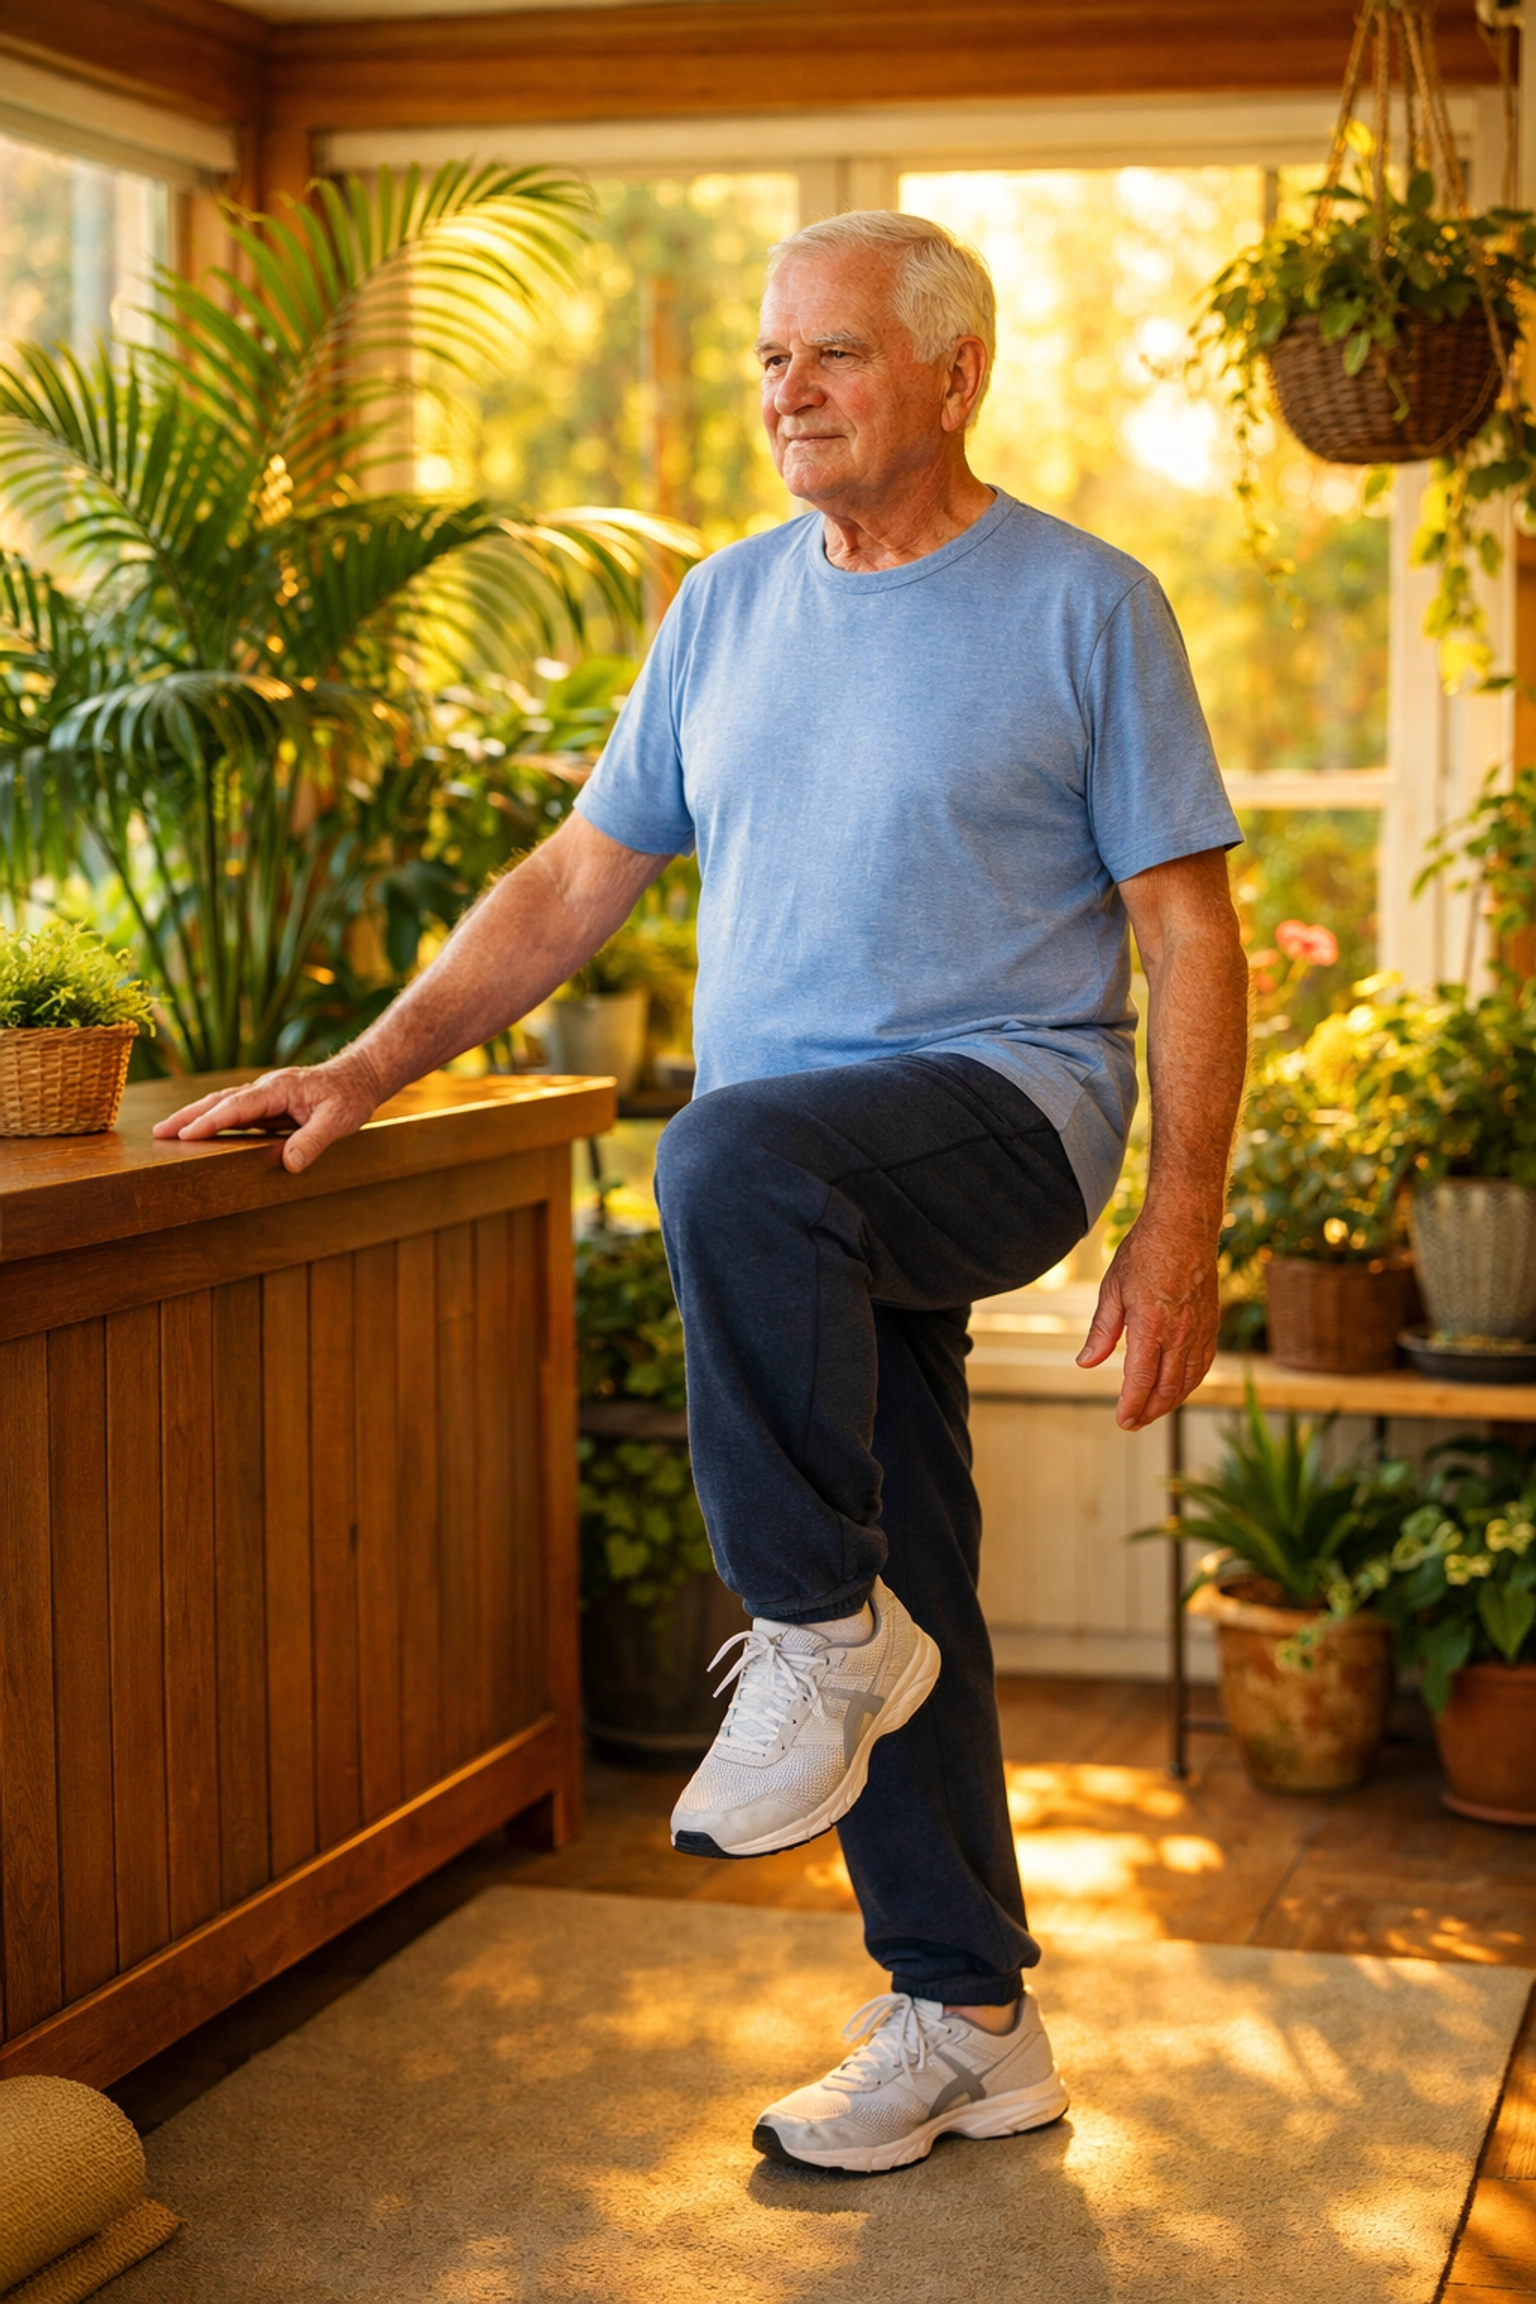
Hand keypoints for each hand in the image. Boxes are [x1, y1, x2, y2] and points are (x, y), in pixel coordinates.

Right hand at [151, 1049, 384, 1174]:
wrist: (360, 1076)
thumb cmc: (350, 1097)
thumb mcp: (338, 1120)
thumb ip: (313, 1141)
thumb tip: (289, 1163)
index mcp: (278, 1089)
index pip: (237, 1107)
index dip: (210, 1122)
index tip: (185, 1135)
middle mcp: (266, 1088)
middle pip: (219, 1101)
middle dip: (188, 1116)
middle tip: (158, 1132)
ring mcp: (265, 1095)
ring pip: (223, 1104)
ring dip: (195, 1116)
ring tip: (167, 1132)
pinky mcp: (268, 1104)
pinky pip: (235, 1112)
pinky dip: (213, 1119)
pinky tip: (200, 1132)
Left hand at [1076, 1217, 1219, 1430]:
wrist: (1184, 1227)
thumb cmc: (1144, 1253)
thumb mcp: (1112, 1290)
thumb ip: (1101, 1331)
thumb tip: (1085, 1364)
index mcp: (1151, 1325)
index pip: (1140, 1379)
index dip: (1131, 1405)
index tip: (1122, 1420)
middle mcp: (1180, 1333)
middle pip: (1166, 1388)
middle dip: (1148, 1411)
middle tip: (1132, 1423)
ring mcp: (1200, 1330)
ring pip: (1188, 1381)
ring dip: (1170, 1403)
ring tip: (1151, 1412)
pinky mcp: (1212, 1325)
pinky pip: (1203, 1365)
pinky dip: (1190, 1384)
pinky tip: (1178, 1389)